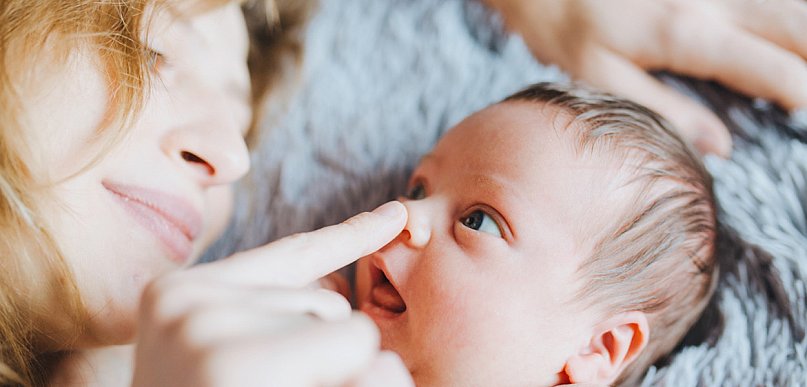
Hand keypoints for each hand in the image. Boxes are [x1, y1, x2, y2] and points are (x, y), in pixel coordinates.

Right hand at [132, 201, 412, 386]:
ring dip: (338, 378)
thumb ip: (276, 318)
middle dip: (331, 357)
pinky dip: (354, 383)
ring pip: (351, 333)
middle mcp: (188, 302)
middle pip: (330, 305)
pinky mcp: (238, 367)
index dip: (352, 234)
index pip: (289, 258)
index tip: (399, 214)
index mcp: (179, 293)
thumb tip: (344, 294)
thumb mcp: (225, 355)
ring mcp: (209, 334)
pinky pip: (360, 359)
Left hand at [487, 0, 806, 156]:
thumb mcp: (602, 81)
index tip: (802, 119)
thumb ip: (667, 112)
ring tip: (800, 66)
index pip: (774, 70)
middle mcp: (711, 1)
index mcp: (688, 34)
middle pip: (796, 25)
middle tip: (806, 98)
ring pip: (787, 3)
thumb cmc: (564, 28)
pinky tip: (781, 30)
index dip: (801, 96)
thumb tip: (722, 146)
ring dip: (804, 33)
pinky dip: (782, 12)